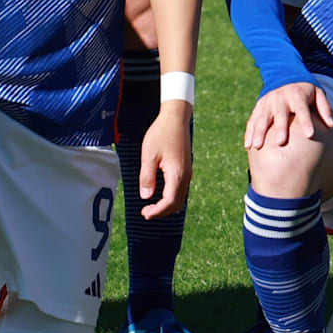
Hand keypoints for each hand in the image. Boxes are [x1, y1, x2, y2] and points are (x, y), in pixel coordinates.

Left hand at [138, 102, 193, 218]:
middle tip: (146, 213)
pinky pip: (180, 189)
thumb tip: (146, 197)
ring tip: (151, 206)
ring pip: (179, 198)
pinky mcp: (185, 168)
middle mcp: (185, 176)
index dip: (157, 211)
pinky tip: (159, 194)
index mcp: (177, 174)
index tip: (144, 213)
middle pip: (176, 203)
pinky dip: (170, 197)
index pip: (169, 202)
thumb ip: (147, 177)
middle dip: (162, 212)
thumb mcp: (149, 155)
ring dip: (166, 205)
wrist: (176, 118)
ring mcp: (187, 172)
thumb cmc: (161, 134)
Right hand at [244, 81, 332, 149]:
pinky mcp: (259, 106)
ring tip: (257, 146)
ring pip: (262, 118)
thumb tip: (332, 126)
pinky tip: (248, 146)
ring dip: (259, 132)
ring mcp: (268, 102)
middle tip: (280, 143)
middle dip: (280, 128)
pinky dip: (249, 132)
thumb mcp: (317, 93)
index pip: (302, 110)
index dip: (306, 122)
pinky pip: (252, 120)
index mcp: (297, 95)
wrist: (283, 72)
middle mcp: (281, 98)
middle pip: (280, 115)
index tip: (310, 135)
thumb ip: (324, 108)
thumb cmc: (304, 89)